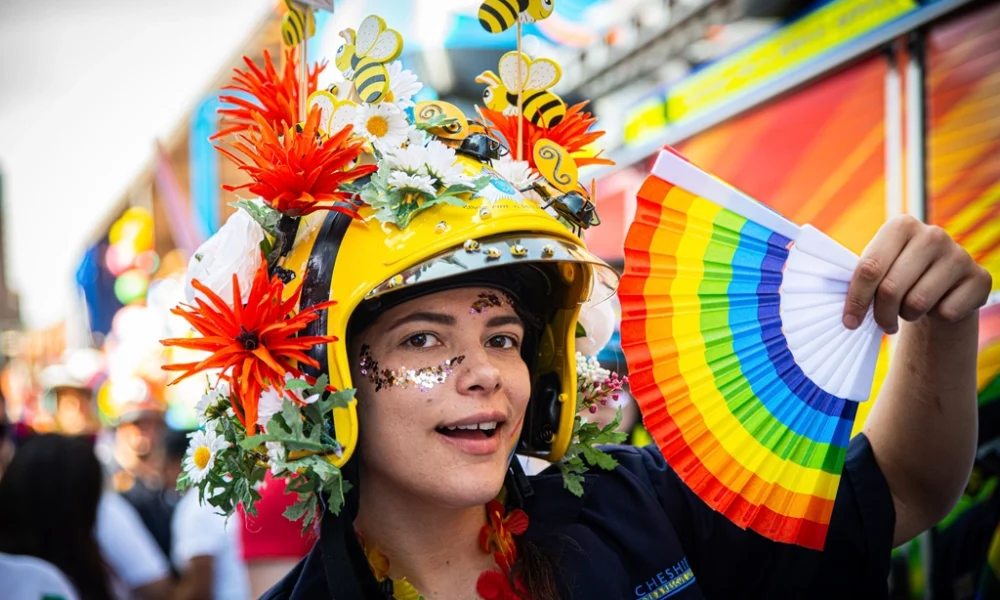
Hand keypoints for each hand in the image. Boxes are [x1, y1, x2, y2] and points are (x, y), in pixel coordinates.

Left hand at [843, 215, 992, 332]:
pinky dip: (936, 317)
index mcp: (901, 225)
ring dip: (907, 315)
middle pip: (890, 289)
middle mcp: (932, 234)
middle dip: (881, 314)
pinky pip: (946, 312)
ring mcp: (959, 255)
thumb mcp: (879, 268)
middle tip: (883, 323)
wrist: (944, 285)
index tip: (849, 322)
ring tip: (909, 309)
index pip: (869, 268)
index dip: (856, 299)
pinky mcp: (980, 278)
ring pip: (917, 303)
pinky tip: (937, 305)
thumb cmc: (899, 275)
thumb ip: (861, 279)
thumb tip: (845, 311)